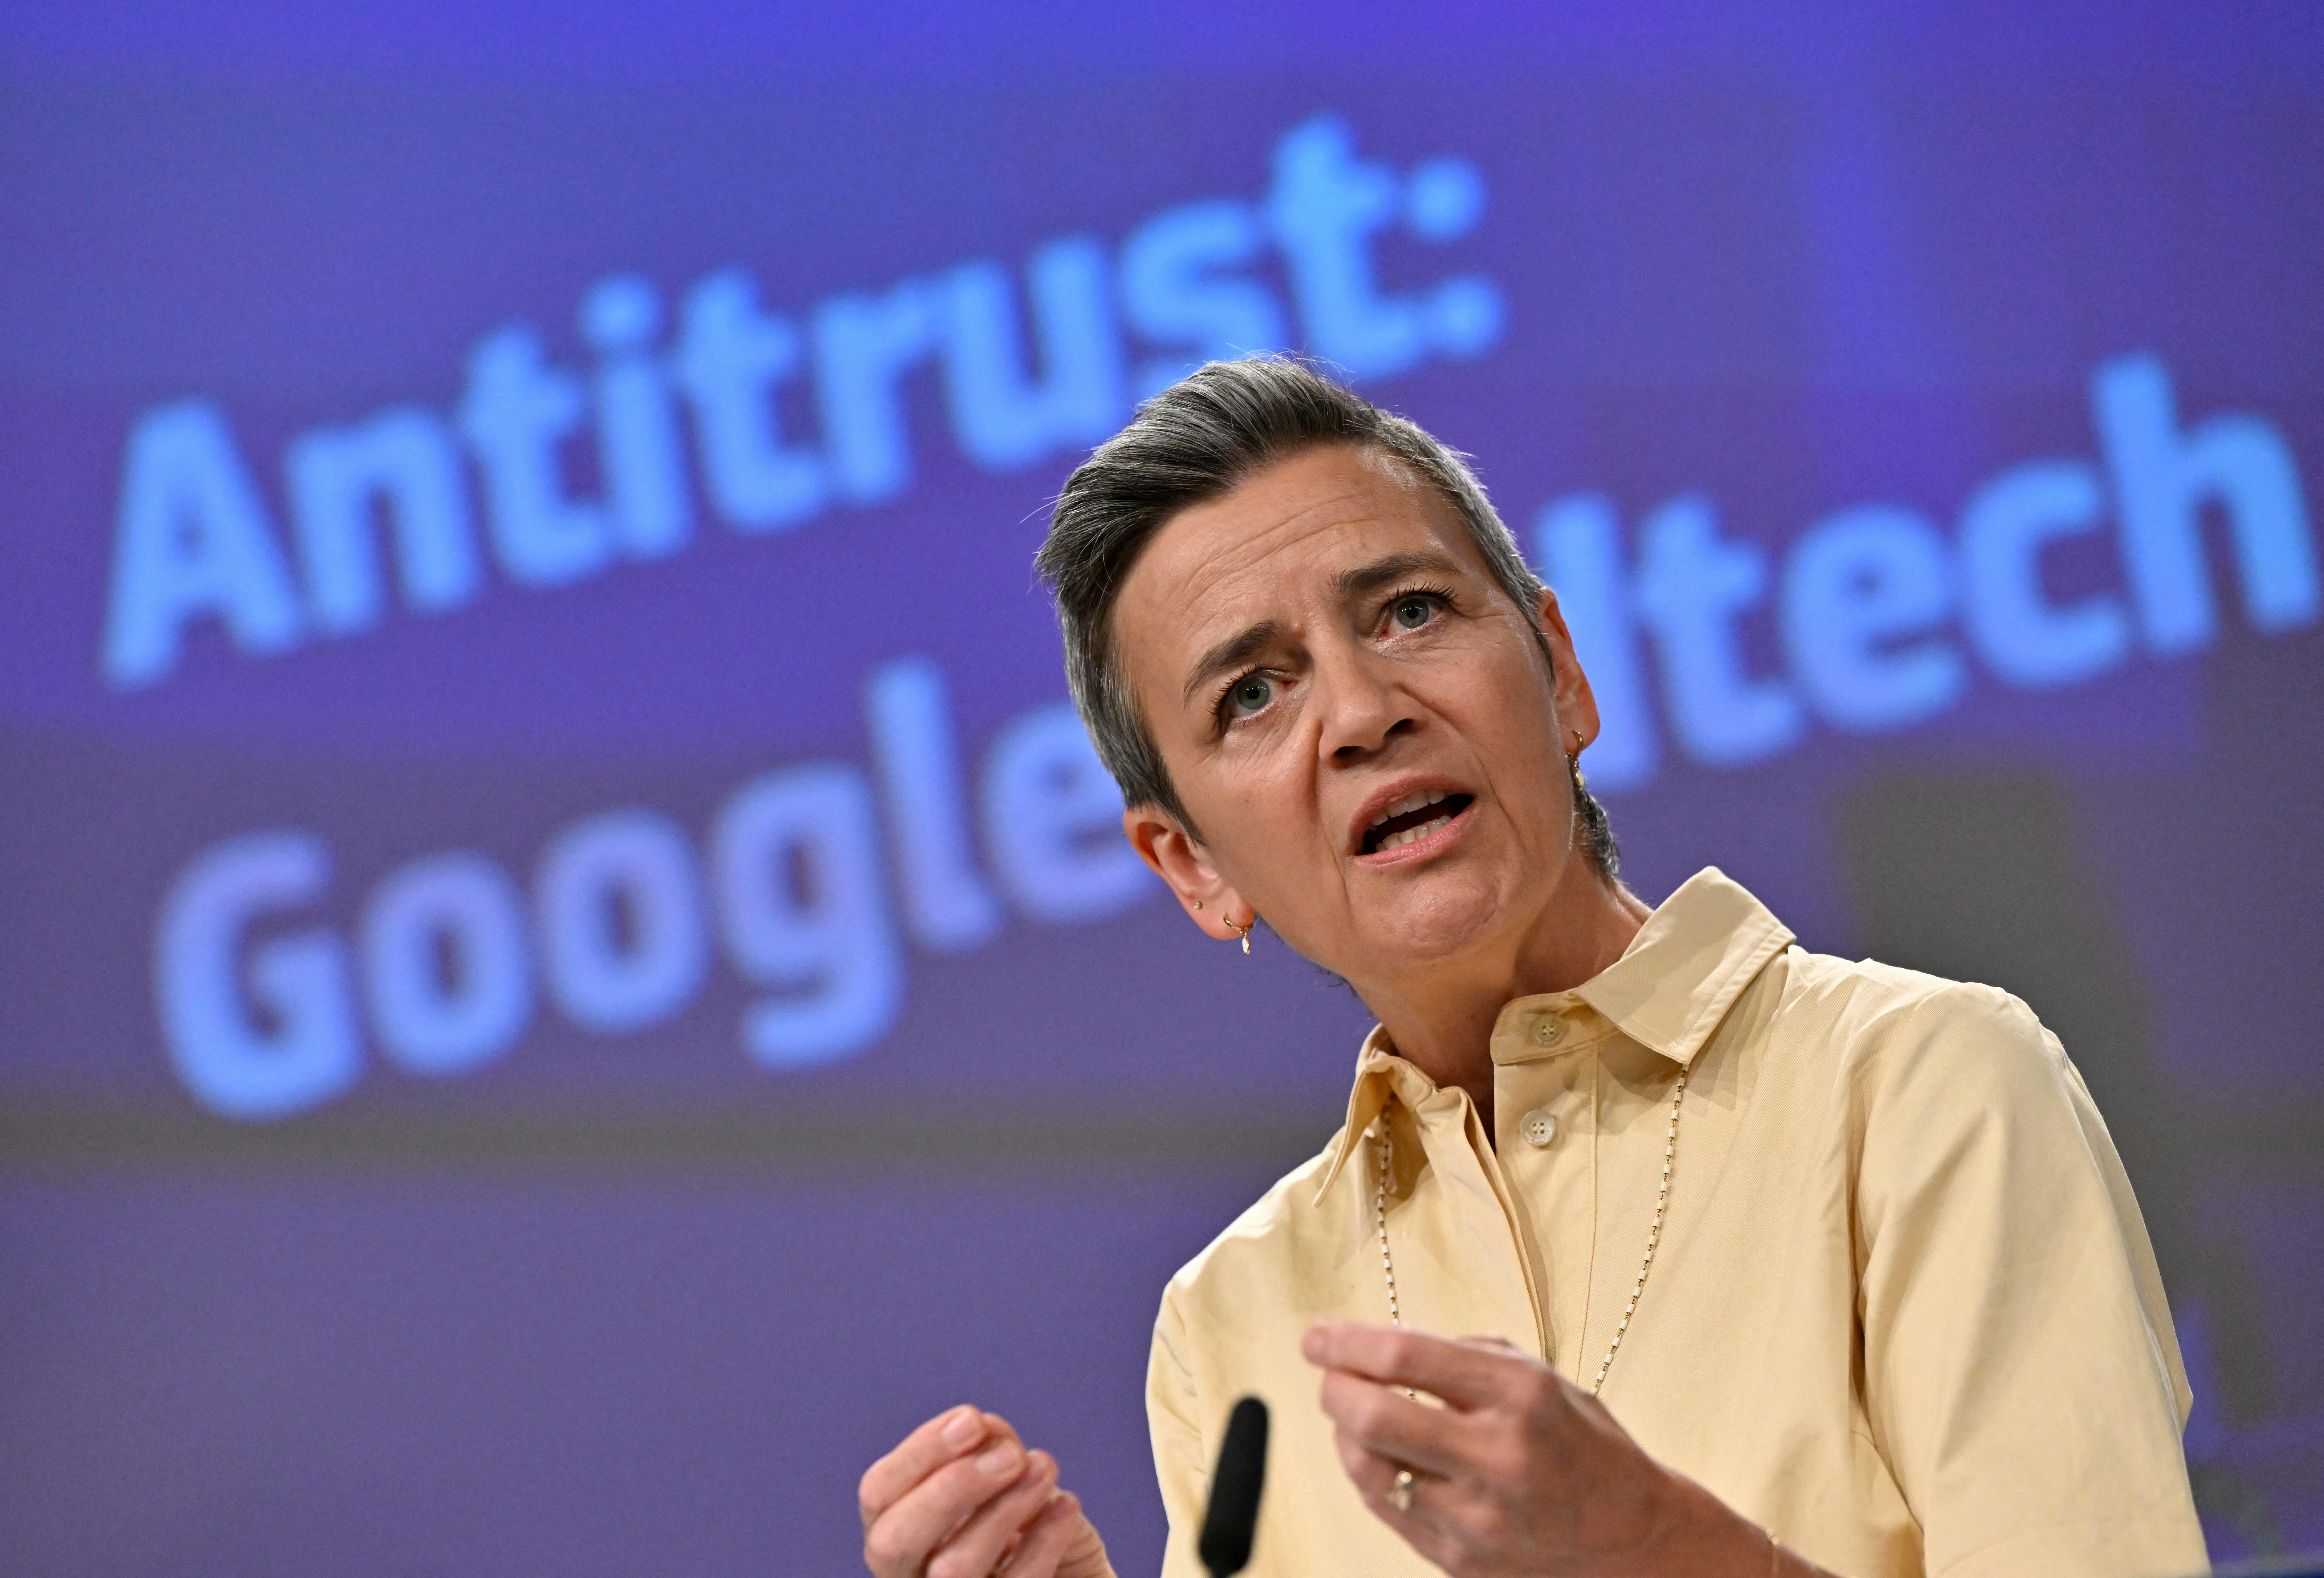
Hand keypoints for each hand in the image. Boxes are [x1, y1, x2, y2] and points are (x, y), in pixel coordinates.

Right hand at [859, 1405, 1112, 1577]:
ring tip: (1046, 1468)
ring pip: (952, 1569)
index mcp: (899, 1529)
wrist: (1073, 1572)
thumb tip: (988, 1429)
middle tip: (1012, 1454)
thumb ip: (990, 1451)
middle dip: (951, 1487)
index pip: (878, 1491)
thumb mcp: (1009, 1480)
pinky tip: (1067, 1507)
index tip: (973, 1419)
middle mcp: (910, 1573)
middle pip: (894, 1541)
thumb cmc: (1030, 1523)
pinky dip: (1042, 1543)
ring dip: (1004, 1510)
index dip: (921, 1451)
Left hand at [1303, 1322, 1793, 1576]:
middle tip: (1330, 1373)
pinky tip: (1380, 1454)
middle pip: (1372, 1415)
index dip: (1346, 1340)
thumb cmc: (1582, 1445)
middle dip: (1334, 1387)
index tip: (1317, 1334)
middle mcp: (1497, 1455)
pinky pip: (1384, 1508)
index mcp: (1520, 1396)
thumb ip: (1463, 1354)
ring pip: (1367, 1468)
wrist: (1632, 1538)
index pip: (1405, 1356)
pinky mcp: (1458, 1559)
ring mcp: (1475, 1516)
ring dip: (1346, 1434)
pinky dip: (1369, 1473)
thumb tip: (1382, 1346)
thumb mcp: (1538, 1376)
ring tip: (1356, 1414)